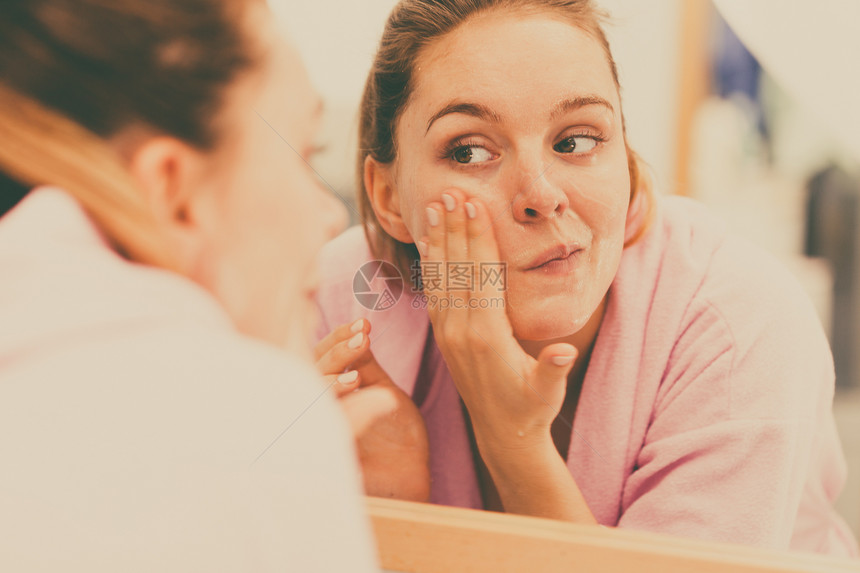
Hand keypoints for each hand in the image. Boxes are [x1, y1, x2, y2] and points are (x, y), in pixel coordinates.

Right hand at [315, 319, 429, 501]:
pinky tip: (354, 386)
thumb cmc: (395, 437)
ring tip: (359, 370)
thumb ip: (366, 364)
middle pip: (309, 373)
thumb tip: (360, 329)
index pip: (319, 358)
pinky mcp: (318, 453)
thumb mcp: (382, 391)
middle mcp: (314, 408)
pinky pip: (317, 423)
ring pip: (308, 397)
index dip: (338, 339)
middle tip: (363, 338)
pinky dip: (336, 403)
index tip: (363, 323)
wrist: (408, 478)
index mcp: (326, 393)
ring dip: (332, 377)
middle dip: (336, 353)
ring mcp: (312, 430)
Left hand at [416, 190, 577, 455]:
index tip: (473, 207)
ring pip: (441, 278)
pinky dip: (432, 265)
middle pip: (457, 270)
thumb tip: (563, 353)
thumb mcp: (547, 393)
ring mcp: (450, 334)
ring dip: (440, 241)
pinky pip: (436, 294)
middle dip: (455, 229)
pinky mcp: (446, 337)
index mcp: (487, 338)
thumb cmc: (531, 410)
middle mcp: (462, 332)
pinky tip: (430, 244)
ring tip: (436, 207)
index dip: (477, 239)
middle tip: (451, 192)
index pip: (481, 277)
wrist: (503, 435)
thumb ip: (553, 370)